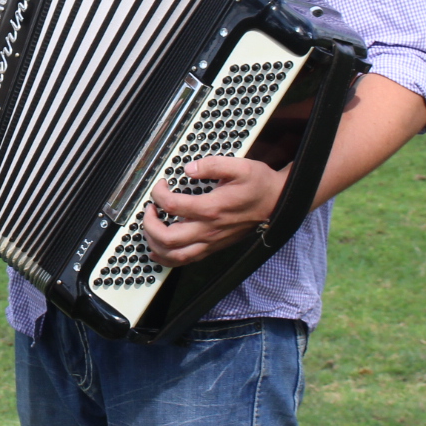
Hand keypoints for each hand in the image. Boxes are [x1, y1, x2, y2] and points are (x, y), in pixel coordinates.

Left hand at [142, 156, 288, 267]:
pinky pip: (185, 260)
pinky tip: (158, 249)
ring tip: (150, 228)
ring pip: (174, 255)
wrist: (276, 202)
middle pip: (168, 238)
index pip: (172, 205)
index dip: (158, 194)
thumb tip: (188, 168)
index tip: (161, 185)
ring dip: (155, 244)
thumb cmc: (258, 184)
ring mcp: (210, 242)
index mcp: (212, 208)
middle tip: (149, 210)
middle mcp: (209, 229)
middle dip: (149, 224)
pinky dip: (167, 258)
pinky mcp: (213, 247)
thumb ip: (212, 165)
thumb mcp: (239, 166)